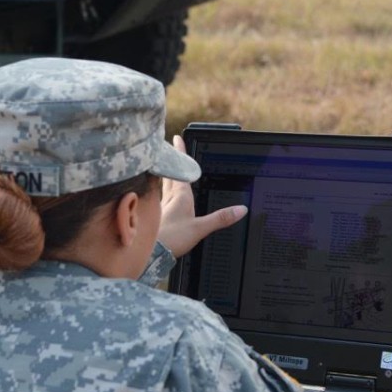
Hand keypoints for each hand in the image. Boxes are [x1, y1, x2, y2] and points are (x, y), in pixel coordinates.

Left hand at [157, 135, 247, 258]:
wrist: (150, 253)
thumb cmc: (171, 239)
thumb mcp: (200, 228)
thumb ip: (220, 219)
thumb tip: (241, 209)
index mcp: (180, 196)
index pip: (181, 170)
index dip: (179, 153)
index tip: (176, 138)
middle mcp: (168, 199)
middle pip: (169, 175)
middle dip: (171, 161)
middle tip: (168, 148)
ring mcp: (160, 208)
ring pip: (162, 186)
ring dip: (164, 176)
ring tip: (166, 169)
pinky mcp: (155, 219)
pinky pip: (159, 201)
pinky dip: (161, 194)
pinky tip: (162, 199)